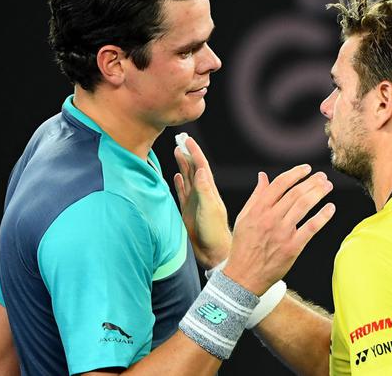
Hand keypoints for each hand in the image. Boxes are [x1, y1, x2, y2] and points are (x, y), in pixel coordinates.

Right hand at [173, 137, 230, 268]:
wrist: (212, 252)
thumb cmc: (214, 232)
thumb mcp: (210, 209)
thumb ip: (204, 190)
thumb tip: (201, 169)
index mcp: (208, 190)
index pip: (201, 165)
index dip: (195, 151)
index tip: (188, 139)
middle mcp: (201, 193)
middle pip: (193, 168)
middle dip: (188, 154)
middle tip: (180, 139)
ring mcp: (194, 202)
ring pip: (187, 178)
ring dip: (183, 165)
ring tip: (177, 151)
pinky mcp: (187, 211)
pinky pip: (182, 193)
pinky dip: (179, 183)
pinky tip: (176, 176)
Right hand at [223, 164, 335, 294]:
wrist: (243, 276)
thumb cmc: (243, 245)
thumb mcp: (244, 217)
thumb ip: (256, 196)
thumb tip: (263, 176)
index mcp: (258, 209)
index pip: (280, 184)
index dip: (295, 173)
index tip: (307, 169)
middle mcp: (271, 218)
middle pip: (295, 193)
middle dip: (312, 182)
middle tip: (323, 177)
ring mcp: (282, 233)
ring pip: (304, 206)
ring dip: (318, 193)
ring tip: (328, 186)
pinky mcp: (292, 247)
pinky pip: (311, 227)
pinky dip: (322, 216)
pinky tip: (330, 208)